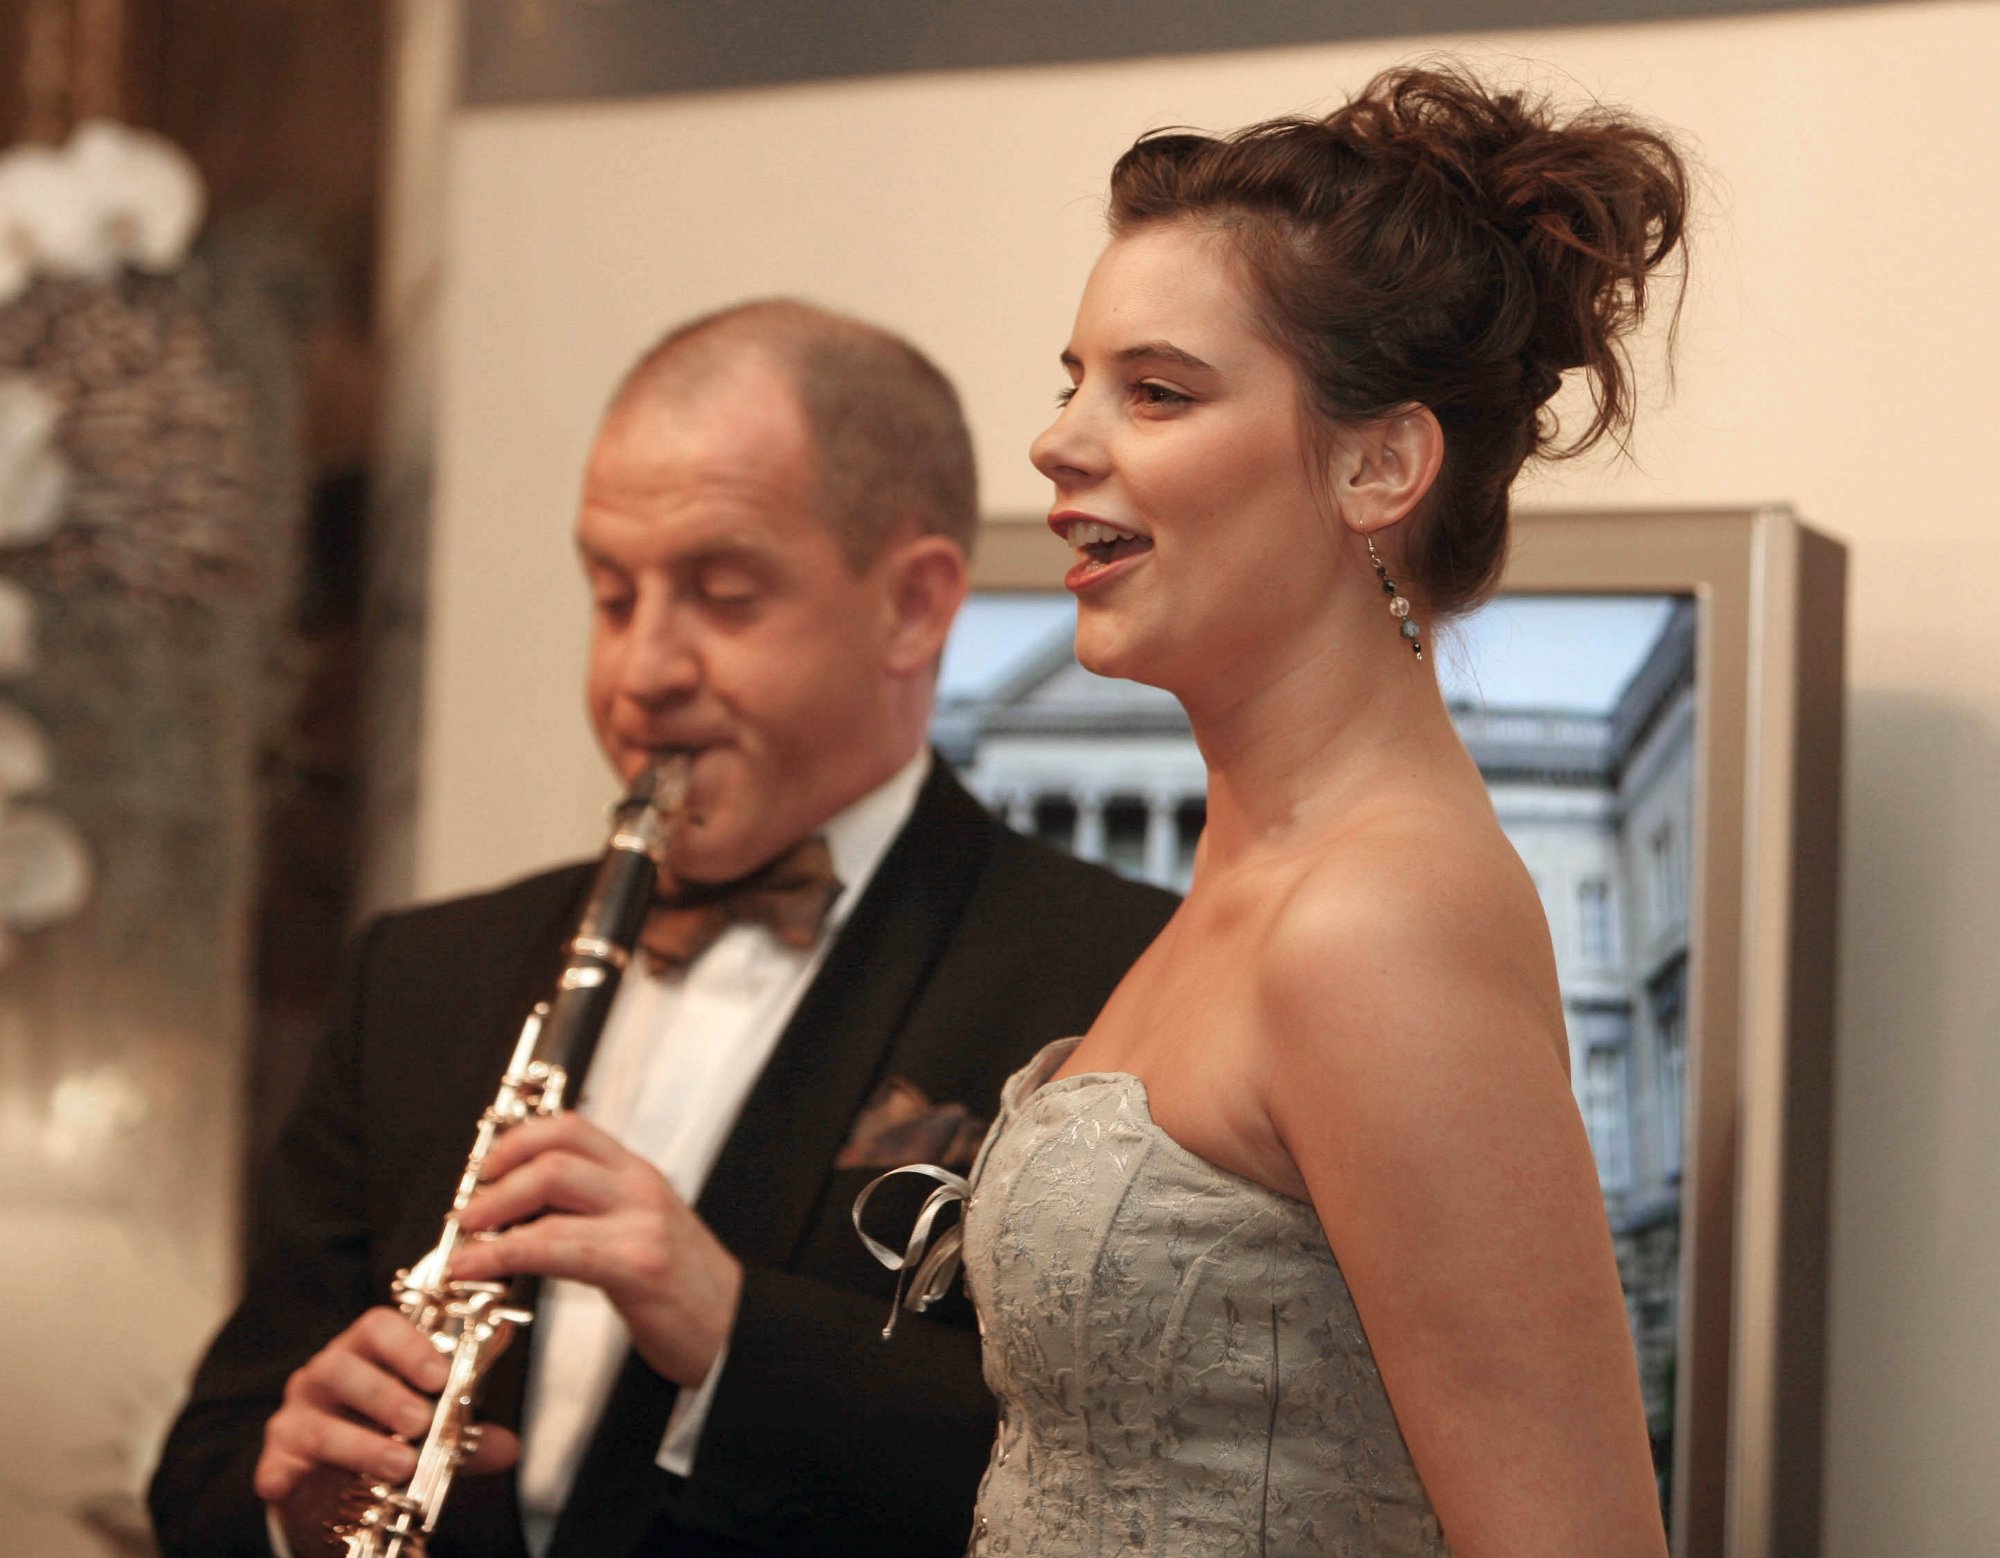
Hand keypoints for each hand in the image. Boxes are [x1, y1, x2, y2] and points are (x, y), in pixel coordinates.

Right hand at [254, 1307, 520, 1541]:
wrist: (333, 1488)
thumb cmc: (385, 1439)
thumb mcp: (431, 1436)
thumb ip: (465, 1437)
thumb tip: (508, 1446)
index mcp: (365, 1354)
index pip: (379, 1326)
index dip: (409, 1345)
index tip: (440, 1375)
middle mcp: (325, 1377)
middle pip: (342, 1366)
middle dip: (385, 1394)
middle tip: (420, 1421)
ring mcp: (296, 1417)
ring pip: (316, 1420)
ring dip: (360, 1443)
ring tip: (398, 1464)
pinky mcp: (275, 1460)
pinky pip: (276, 1464)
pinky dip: (284, 1474)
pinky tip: (300, 1485)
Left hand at [449, 1112, 744, 1389]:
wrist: (737, 1332)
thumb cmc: (686, 1290)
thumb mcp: (643, 1230)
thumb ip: (595, 1211)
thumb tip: (521, 1211)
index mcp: (638, 1175)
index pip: (571, 1128)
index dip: (517, 1140)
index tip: (485, 1168)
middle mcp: (640, 1188)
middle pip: (554, 1154)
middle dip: (495, 1178)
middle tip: (466, 1212)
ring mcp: (641, 1222)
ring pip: (551, 1187)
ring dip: (493, 1212)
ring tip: (463, 1242)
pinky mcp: (636, 1264)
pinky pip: (556, 1246)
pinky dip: (504, 1254)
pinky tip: (480, 1268)